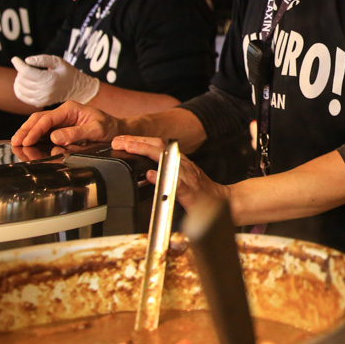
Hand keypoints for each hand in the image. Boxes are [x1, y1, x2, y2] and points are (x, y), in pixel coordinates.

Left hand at [11, 54, 100, 106]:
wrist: (76, 88)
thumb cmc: (66, 72)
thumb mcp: (58, 61)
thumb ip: (43, 59)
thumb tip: (26, 60)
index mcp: (50, 79)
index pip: (26, 72)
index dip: (18, 64)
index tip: (15, 59)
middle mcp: (45, 91)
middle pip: (22, 80)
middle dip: (20, 71)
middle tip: (28, 67)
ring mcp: (41, 99)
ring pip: (19, 88)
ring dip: (19, 79)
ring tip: (27, 75)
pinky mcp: (39, 103)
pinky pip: (21, 96)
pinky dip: (19, 89)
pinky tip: (23, 83)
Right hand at [11, 100, 121, 146]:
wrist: (117, 129)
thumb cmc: (109, 128)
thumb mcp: (96, 130)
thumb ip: (75, 133)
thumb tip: (54, 137)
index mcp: (70, 109)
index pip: (47, 119)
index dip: (35, 130)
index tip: (26, 141)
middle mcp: (64, 112)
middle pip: (38, 119)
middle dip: (25, 130)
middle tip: (14, 142)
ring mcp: (62, 120)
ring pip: (39, 124)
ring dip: (27, 132)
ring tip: (16, 142)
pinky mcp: (62, 127)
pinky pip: (45, 130)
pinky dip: (35, 136)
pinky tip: (27, 142)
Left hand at [112, 135, 230, 212]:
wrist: (225, 204)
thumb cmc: (202, 193)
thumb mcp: (182, 178)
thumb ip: (166, 172)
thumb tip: (144, 171)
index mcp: (180, 162)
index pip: (158, 146)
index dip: (140, 141)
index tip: (121, 139)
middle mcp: (183, 166)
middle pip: (160, 147)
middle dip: (138, 142)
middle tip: (119, 140)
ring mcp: (187, 178)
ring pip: (167, 159)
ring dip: (147, 151)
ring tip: (130, 148)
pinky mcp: (191, 193)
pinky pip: (176, 183)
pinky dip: (163, 178)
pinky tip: (150, 174)